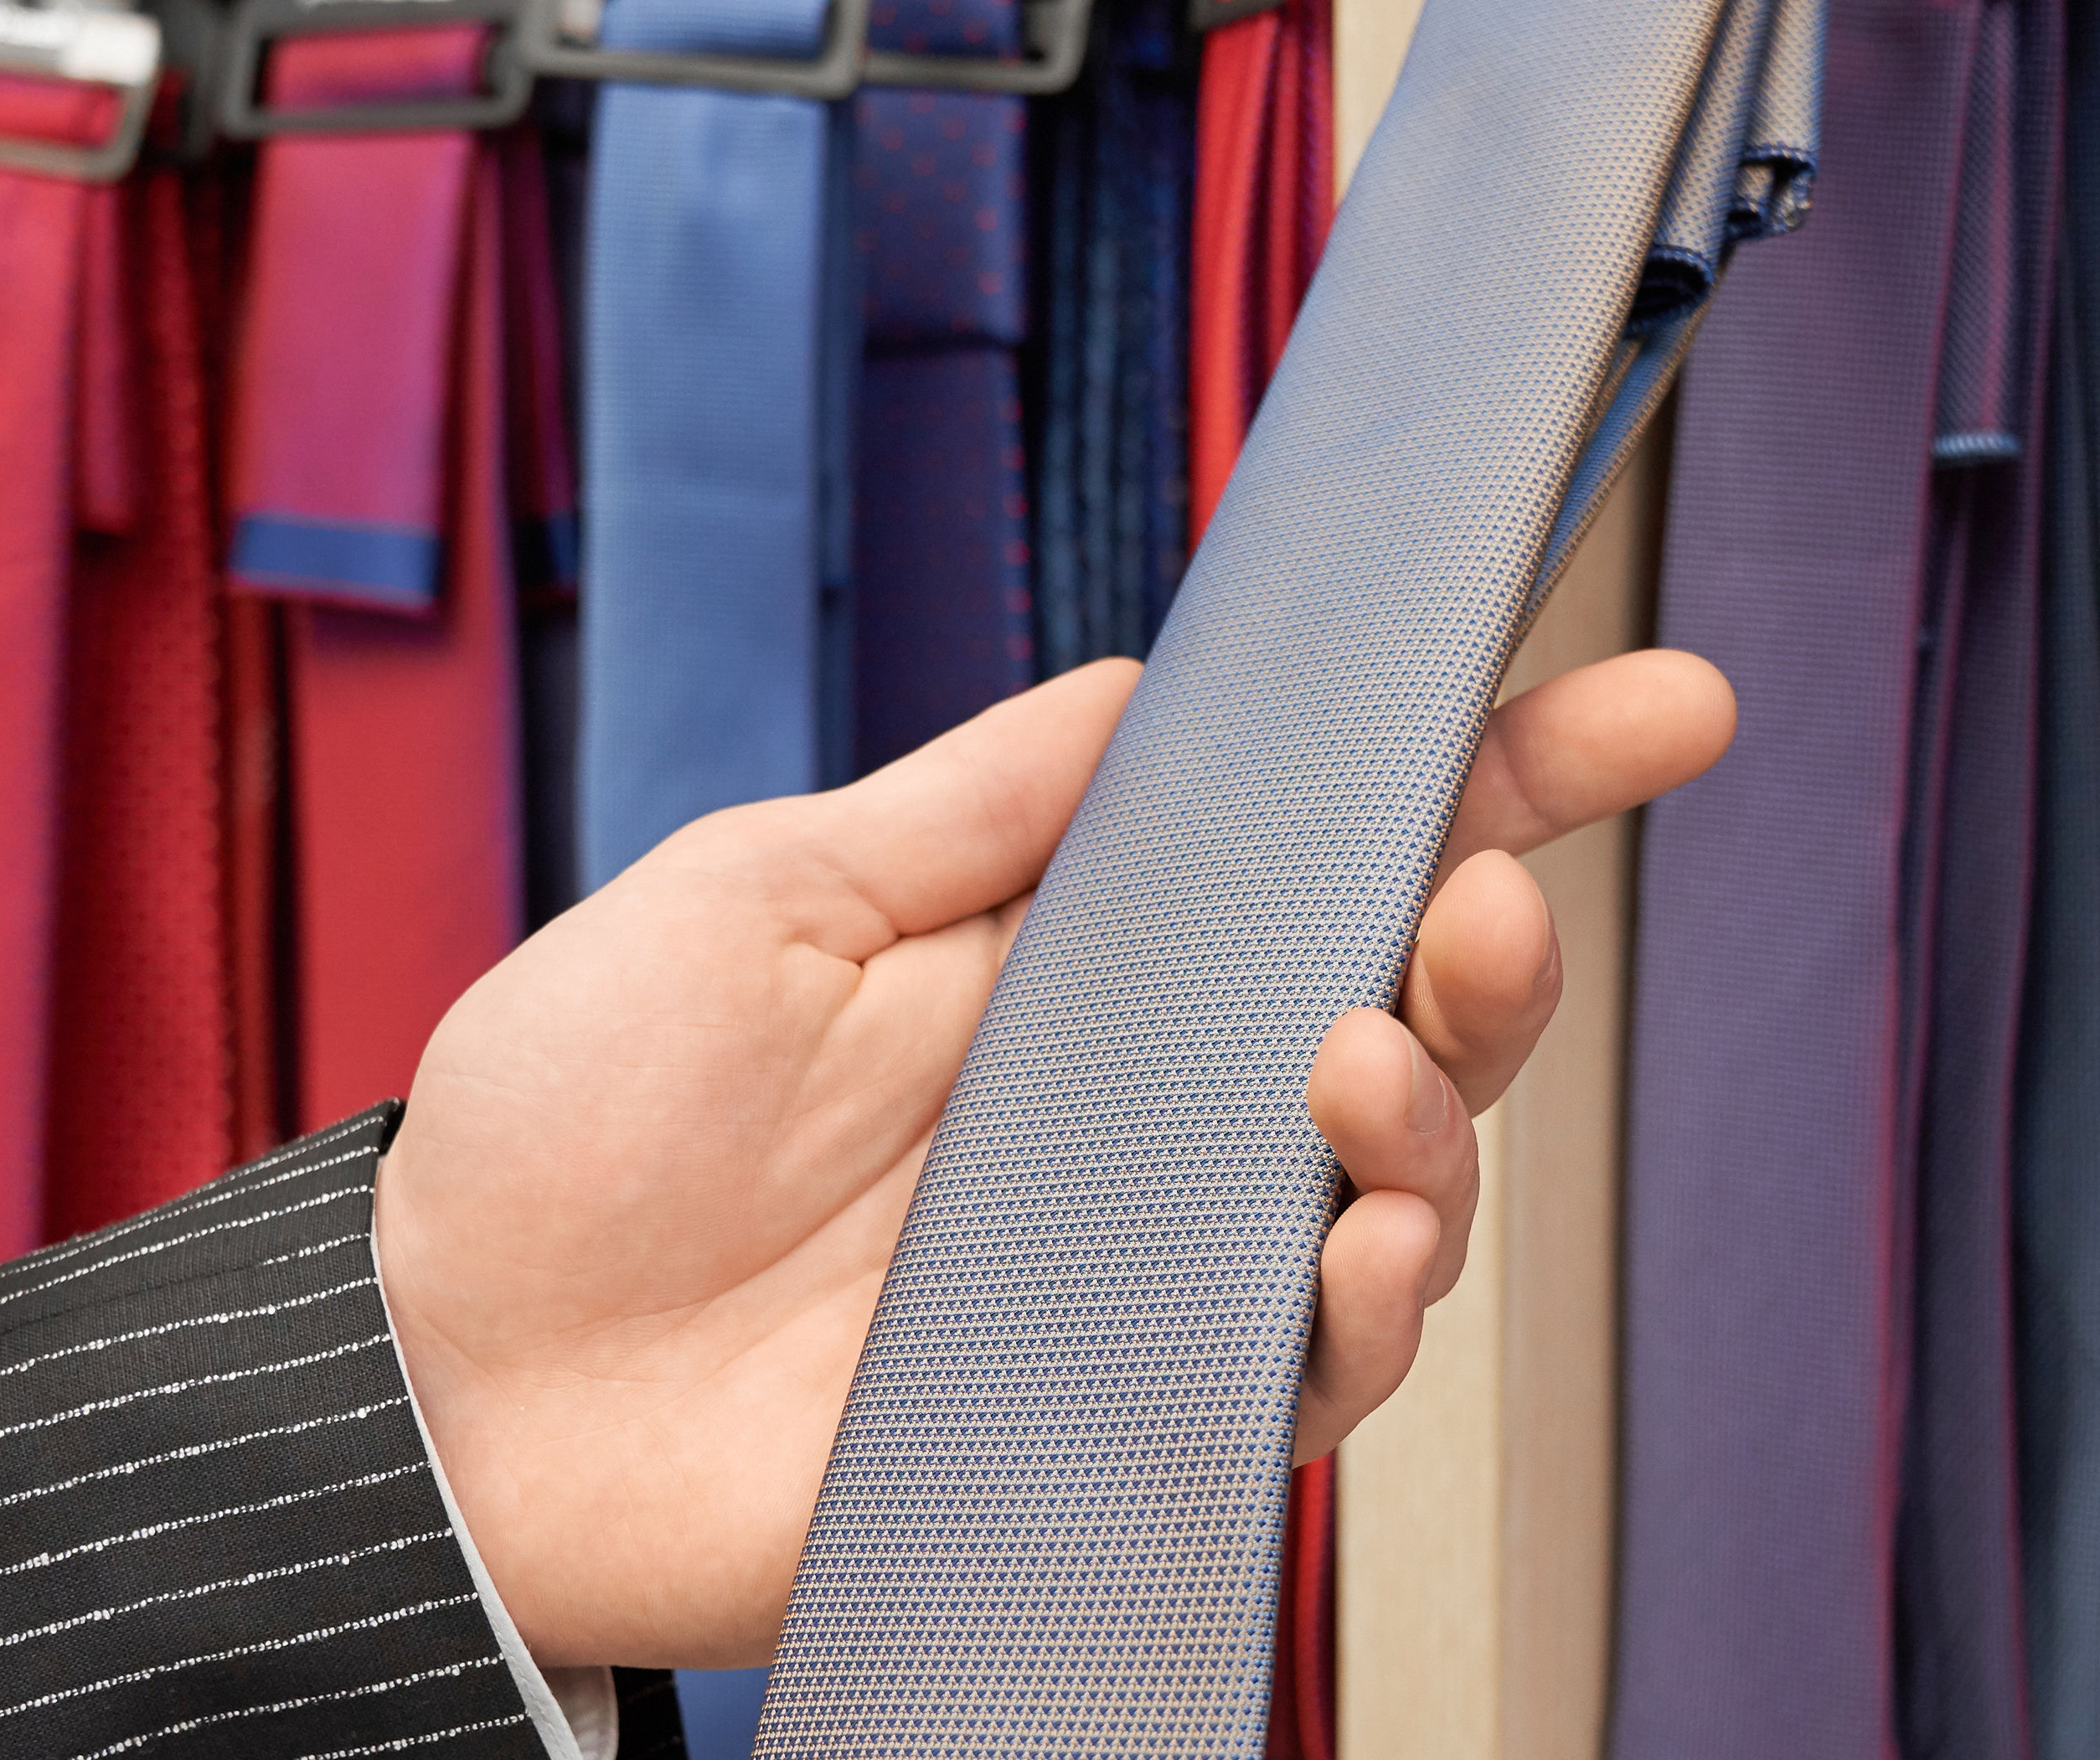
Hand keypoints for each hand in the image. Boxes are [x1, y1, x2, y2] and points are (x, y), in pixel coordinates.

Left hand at [375, 652, 1734, 1668]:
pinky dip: (1366, 1307)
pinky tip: (1346, 1249)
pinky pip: (1310, 1372)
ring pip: (1402, 1197)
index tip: (1653, 706)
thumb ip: (985, 802)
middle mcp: (1139, 1114)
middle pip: (1411, 1023)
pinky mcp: (1116, 1417)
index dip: (1499, 777)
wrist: (446, 1377)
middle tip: (1476, 894)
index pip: (1324, 851)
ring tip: (1357, 1065)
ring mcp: (1141, 1269)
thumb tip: (1161, 682)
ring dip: (1437, 1121)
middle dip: (1501, 946)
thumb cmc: (570, 1127)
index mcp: (1073, 966)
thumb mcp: (769, 894)